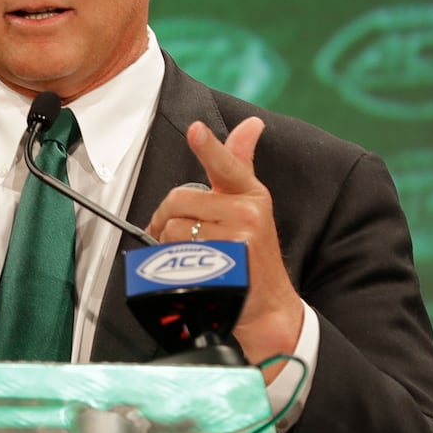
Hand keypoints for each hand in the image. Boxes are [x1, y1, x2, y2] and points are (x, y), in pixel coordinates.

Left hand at [145, 118, 302, 380]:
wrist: (266, 307)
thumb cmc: (253, 254)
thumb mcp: (253, 204)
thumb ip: (240, 163)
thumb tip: (251, 124)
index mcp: (251, 193)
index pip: (227, 165)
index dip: (209, 147)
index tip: (196, 130)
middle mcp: (248, 212)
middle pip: (178, 200)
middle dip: (166, 217)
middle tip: (172, 233)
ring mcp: (238, 239)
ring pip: (173, 228)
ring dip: (167, 243)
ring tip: (184, 254)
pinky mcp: (225, 265)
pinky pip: (176, 253)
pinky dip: (171, 262)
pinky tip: (186, 268)